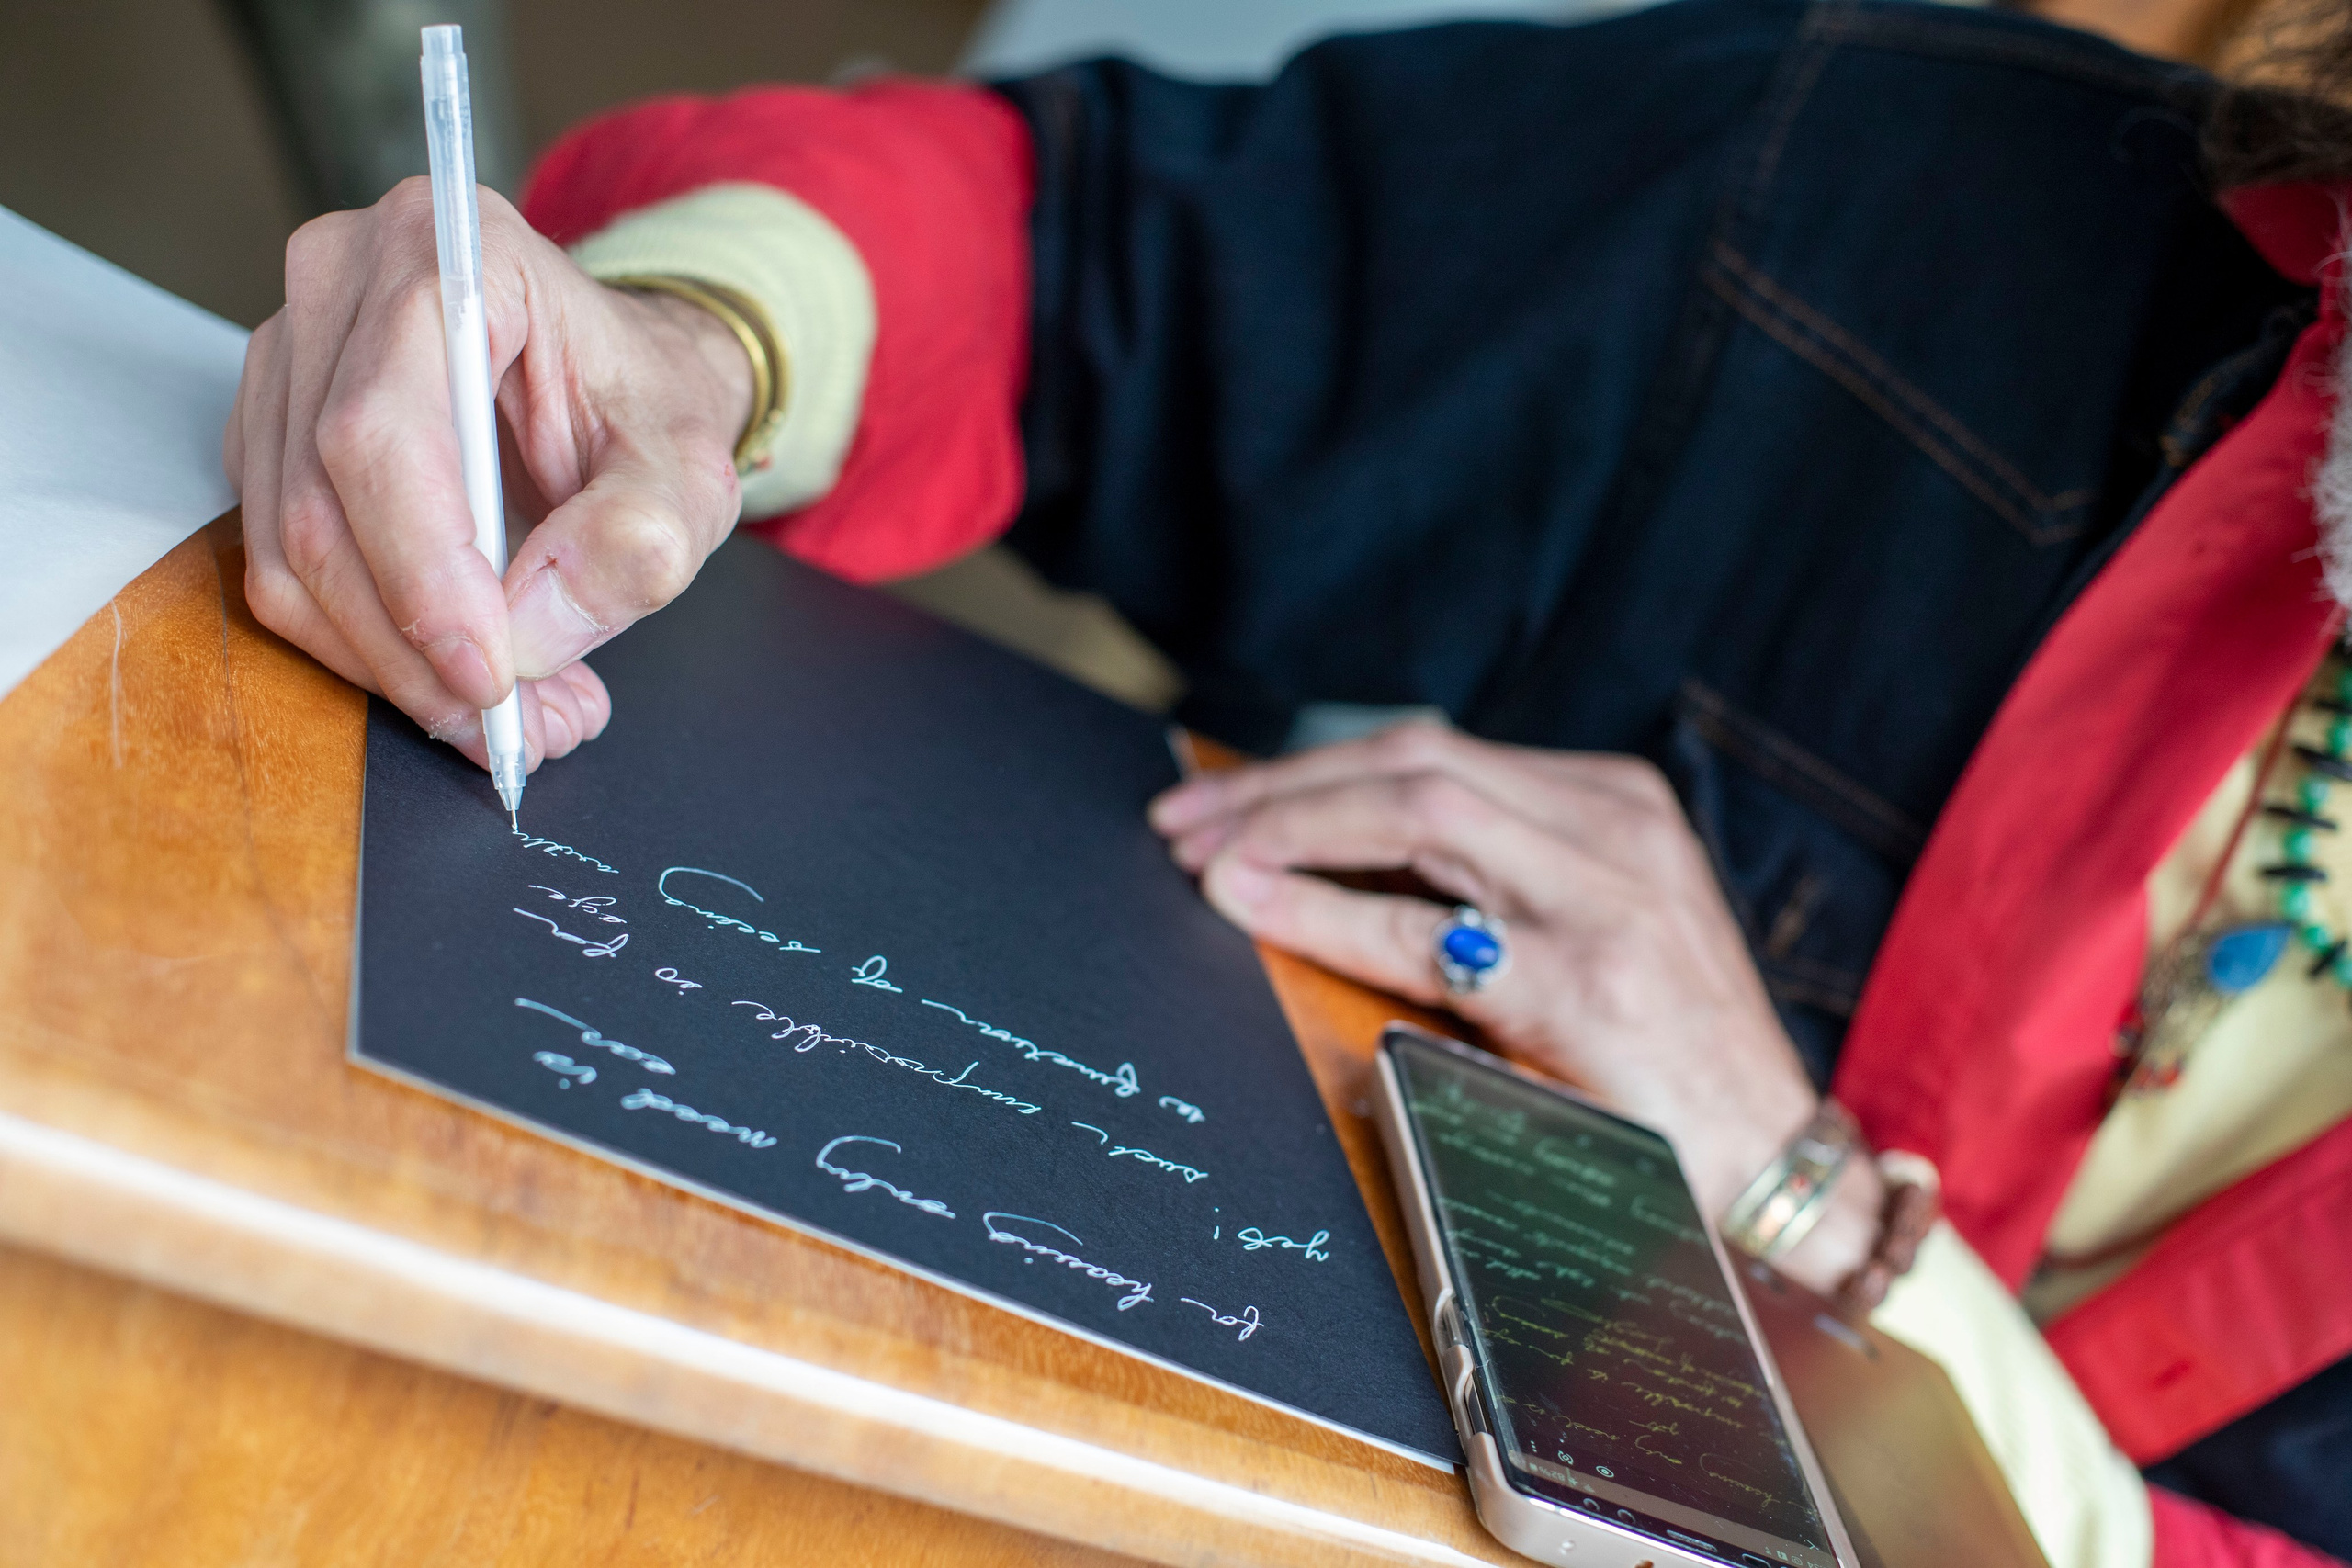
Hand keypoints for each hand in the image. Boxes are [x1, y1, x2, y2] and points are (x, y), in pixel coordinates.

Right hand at [224, 177, 754, 769]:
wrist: (618, 379)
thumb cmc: (646, 404)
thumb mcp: (691, 470)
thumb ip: (639, 539)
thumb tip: (532, 630)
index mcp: (452, 257)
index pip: (383, 432)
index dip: (422, 572)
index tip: (488, 676)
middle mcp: (343, 287)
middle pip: (321, 505)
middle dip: (414, 650)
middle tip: (521, 729)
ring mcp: (290, 356)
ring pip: (286, 552)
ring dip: (390, 668)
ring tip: (515, 717)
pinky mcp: (272, 430)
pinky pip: (282, 563)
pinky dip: (365, 645)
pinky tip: (460, 674)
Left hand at [1149, 721, 1881, 1295]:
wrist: (1766, 1164)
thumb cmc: (1663, 1057)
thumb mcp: (1583, 931)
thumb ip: (1485, 881)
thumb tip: (1320, 855)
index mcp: (1615, 802)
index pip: (1436, 754)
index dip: (1315, 769)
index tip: (1224, 796)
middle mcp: (1616, 827)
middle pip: (1414, 763)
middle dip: (1283, 784)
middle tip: (1180, 819)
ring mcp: (1606, 899)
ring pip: (1416, 813)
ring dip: (1289, 826)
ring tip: (1200, 853)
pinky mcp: (1584, 983)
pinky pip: (1423, 930)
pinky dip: (1325, 909)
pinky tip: (1254, 903)